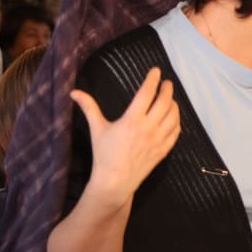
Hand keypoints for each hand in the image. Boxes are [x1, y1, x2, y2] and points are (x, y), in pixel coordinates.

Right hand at [71, 67, 179, 205]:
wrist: (115, 181)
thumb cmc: (104, 154)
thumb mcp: (96, 129)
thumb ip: (89, 108)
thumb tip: (74, 92)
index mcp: (132, 120)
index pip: (147, 93)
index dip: (152, 80)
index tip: (156, 70)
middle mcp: (148, 128)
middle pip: (165, 102)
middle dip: (167, 89)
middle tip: (166, 83)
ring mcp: (159, 139)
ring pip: (174, 115)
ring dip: (173, 104)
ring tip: (169, 98)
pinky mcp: (164, 149)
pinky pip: (176, 131)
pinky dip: (177, 120)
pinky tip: (173, 116)